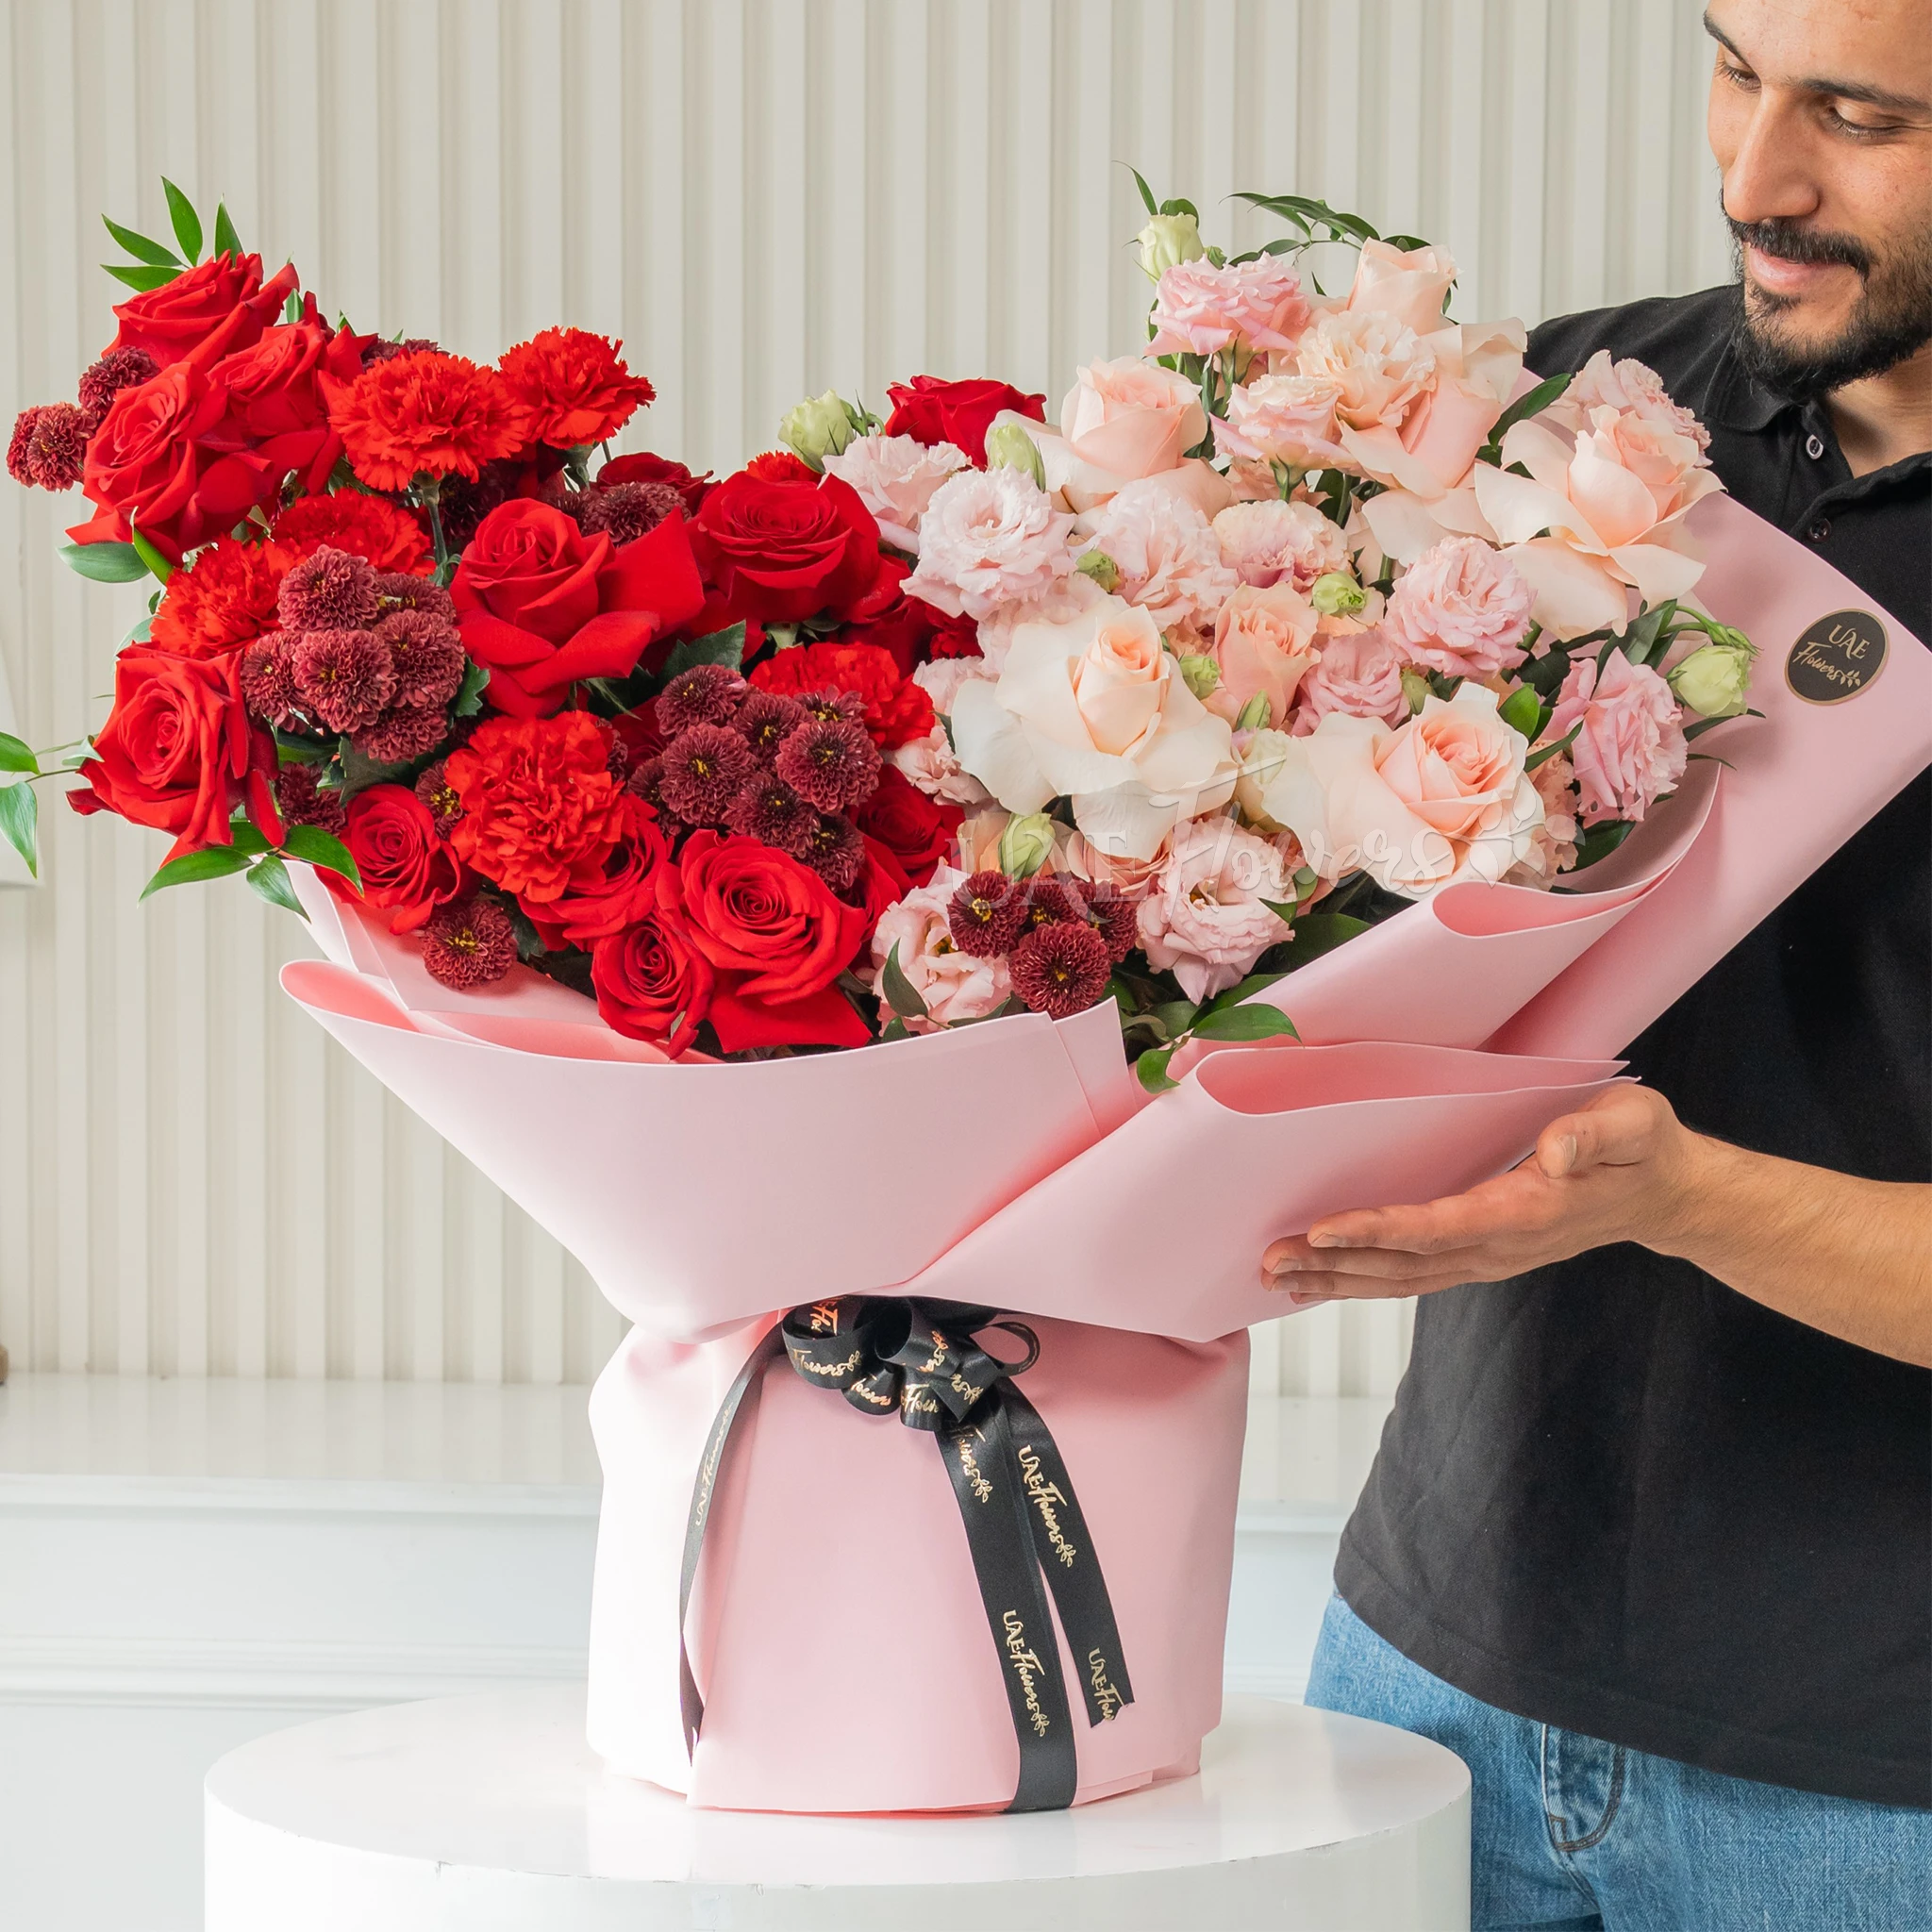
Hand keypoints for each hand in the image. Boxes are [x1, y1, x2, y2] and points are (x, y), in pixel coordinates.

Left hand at [1261, 1084, 1707, 1303]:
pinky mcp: (1478, 1255)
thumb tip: (1557, 1150)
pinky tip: (1318, 1281)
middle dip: (1333, 1264)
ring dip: (1336, 1279)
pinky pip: (1411, 1274)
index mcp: (1526, 1213)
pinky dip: (1361, 1278)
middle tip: (1269, 1260)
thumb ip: (1594, 1134)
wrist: (1661, 1192)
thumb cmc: (1641, 1147)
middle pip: (1404, 1263)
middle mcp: (1498, 1246)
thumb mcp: (1632, 1124)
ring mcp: (1486, 1257)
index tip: (1323, 1231)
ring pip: (1401, 1277)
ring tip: (1275, 1276)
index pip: (1439, 1227)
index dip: (1379, 1231)